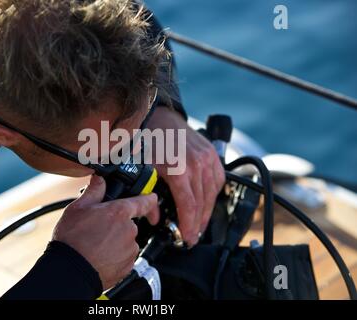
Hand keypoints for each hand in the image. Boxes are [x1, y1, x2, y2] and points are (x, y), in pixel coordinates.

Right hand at [52, 175, 158, 289]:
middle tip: (98, 229)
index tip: (151, 198)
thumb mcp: (77, 208)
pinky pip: (125, 257)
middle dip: (117, 224)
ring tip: (96, 244)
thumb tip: (99, 179)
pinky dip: (116, 256)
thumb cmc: (72, 240)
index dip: (149, 198)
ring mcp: (130, 249)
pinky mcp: (128, 266)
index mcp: (119, 212)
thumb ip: (94, 191)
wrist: (71, 271)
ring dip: (116, 241)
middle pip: (129, 223)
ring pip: (127, 240)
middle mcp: (129, 230)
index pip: (144, 201)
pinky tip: (100, 256)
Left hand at [146, 107, 224, 246]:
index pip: (189, 205)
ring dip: (207, 211)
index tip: (187, 238)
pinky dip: (213, 193)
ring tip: (199, 223)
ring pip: (212, 193)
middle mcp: (197, 164)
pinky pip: (218, 179)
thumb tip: (154, 217)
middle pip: (202, 202)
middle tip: (193, 236)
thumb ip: (148, 196)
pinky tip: (206, 201)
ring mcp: (207, 157)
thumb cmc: (149, 142)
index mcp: (179, 169)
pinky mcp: (212, 153)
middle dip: (198, 223)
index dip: (189, 225)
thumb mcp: (143, 170)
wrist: (159, 118)